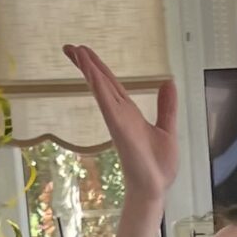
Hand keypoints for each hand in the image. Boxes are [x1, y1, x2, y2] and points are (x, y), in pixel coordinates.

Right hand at [63, 44, 179, 210]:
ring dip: (89, 70)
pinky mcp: (120, 130)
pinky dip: (100, 89)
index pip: (111, 84)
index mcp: (130, 113)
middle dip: (85, 64)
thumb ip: (166, 106)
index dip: (98, 67)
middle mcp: (120, 114)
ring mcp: (118, 121)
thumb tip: (168, 82)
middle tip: (68, 46)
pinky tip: (92, 75)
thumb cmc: (158, 167)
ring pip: (101, 90)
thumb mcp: (167, 129)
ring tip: (76, 52)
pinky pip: (108, 105)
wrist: (155, 189)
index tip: (84, 52)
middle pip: (100, 83)